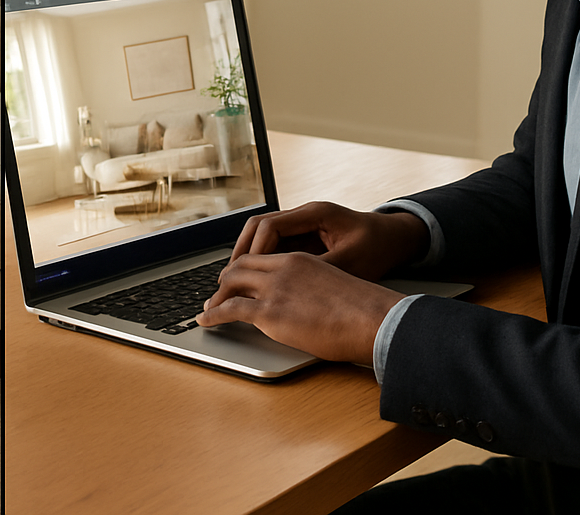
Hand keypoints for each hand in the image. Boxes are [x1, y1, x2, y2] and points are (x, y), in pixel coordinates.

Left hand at [195, 251, 403, 364]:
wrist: (374, 320)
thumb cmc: (364, 311)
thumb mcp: (334, 289)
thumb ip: (314, 291)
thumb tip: (311, 307)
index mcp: (300, 260)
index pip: (261, 258)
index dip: (244, 269)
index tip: (237, 280)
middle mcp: (282, 269)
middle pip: (240, 266)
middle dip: (225, 280)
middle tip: (217, 292)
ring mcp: (274, 289)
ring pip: (231, 284)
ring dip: (215, 297)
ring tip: (207, 308)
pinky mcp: (269, 312)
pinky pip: (230, 309)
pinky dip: (212, 315)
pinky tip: (205, 321)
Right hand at [230, 201, 429, 281]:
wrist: (397, 239)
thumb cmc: (379, 247)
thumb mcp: (352, 262)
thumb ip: (320, 270)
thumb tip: (290, 285)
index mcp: (316, 213)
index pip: (271, 225)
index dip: (254, 249)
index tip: (245, 270)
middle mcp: (306, 214)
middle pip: (260, 225)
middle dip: (243, 249)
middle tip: (228, 275)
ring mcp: (304, 224)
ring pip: (264, 234)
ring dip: (250, 254)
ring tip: (236, 278)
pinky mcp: (306, 236)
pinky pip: (276, 244)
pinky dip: (263, 258)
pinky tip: (257, 278)